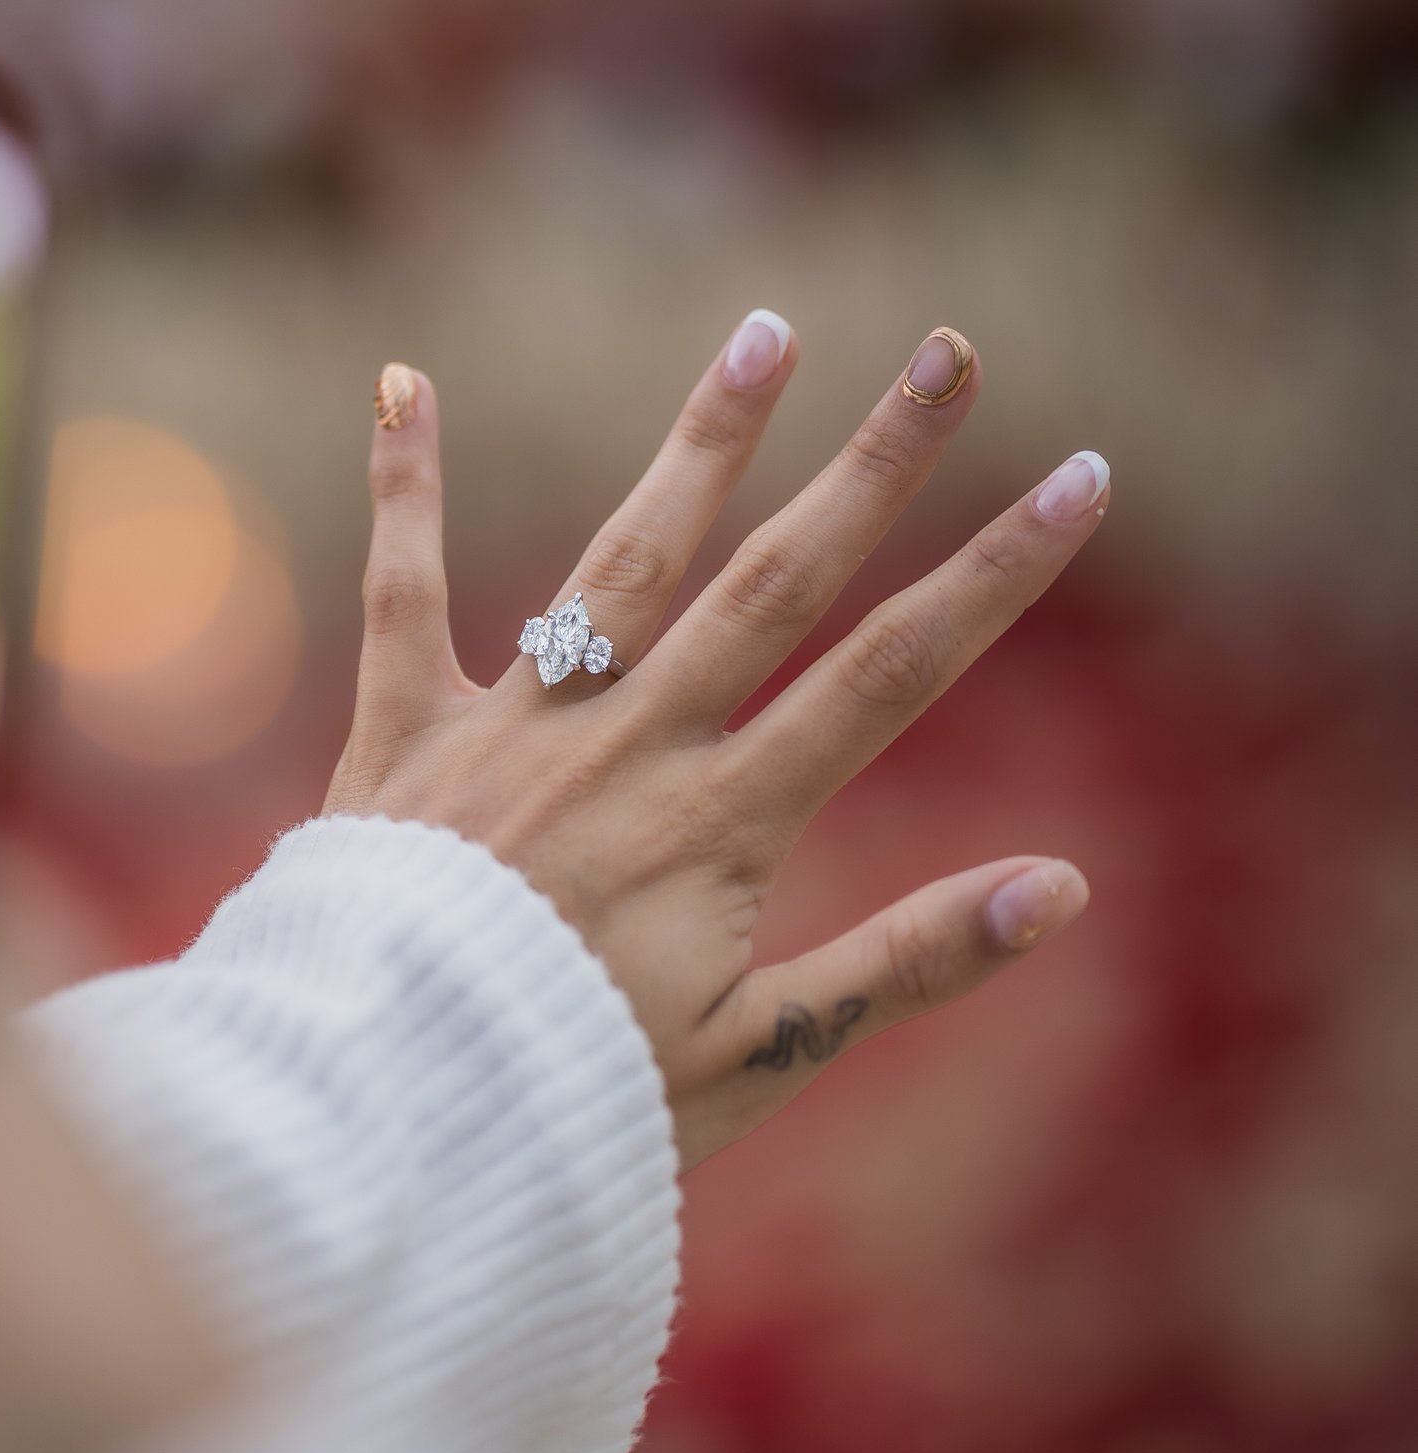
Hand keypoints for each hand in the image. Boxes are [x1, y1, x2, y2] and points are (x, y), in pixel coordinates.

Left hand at [326, 320, 1107, 1166]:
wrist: (384, 1111)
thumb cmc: (575, 1098)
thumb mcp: (761, 1053)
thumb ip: (905, 963)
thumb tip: (1065, 887)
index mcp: (721, 822)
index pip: (889, 675)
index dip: (993, 576)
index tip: (1078, 477)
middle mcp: (625, 747)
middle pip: (775, 582)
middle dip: (874, 464)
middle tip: (950, 350)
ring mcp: (510, 728)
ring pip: (622, 558)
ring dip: (700, 442)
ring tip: (766, 332)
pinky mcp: (399, 733)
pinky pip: (402, 591)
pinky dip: (404, 486)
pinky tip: (402, 379)